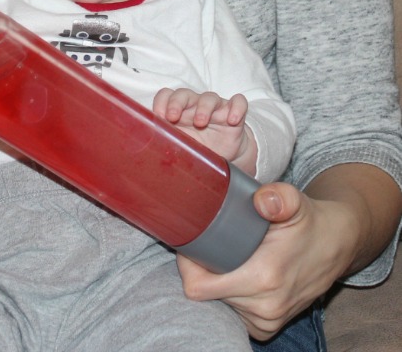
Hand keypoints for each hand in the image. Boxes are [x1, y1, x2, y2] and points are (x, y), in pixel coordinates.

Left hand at [153, 87, 253, 170]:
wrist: (225, 154)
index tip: (159, 117)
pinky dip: (236, 108)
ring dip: (204, 107)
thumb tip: (146, 146)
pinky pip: (238, 102)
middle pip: (184, 94)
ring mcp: (215, 108)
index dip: (161, 102)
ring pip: (209, 97)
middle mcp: (195, 105)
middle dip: (177, 103)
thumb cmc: (198, 145)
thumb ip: (165, 141)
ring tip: (200, 121)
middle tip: (173, 116)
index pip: (166, 96)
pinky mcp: (234, 113)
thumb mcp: (180, 144)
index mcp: (178, 110)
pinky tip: (233, 119)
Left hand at [176, 182, 354, 339]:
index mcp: (264, 277)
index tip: (192, 243)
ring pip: (218, 305)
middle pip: (206, 295)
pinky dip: (229, 296)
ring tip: (224, 256)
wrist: (337, 244)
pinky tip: (235, 274)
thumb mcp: (295, 200)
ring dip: (215, 283)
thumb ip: (279, 197)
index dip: (187, 266)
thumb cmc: (309, 220)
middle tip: (208, 244)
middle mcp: (266, 306)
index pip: (199, 287)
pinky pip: (234, 314)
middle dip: (201, 270)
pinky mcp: (269, 327)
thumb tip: (262, 200)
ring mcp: (268, 320)